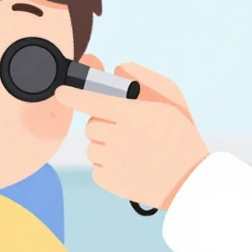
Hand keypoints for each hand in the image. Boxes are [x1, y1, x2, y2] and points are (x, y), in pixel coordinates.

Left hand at [55, 60, 209, 209]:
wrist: (191, 180)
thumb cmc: (180, 135)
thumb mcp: (171, 99)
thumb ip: (144, 79)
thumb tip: (116, 69)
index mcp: (132, 115)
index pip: (91, 101)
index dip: (73, 95)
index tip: (61, 92)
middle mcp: (119, 138)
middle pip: (91, 126)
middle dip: (103, 125)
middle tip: (126, 130)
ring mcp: (113, 162)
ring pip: (92, 148)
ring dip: (105, 147)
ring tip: (131, 151)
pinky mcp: (111, 182)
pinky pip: (96, 170)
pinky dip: (108, 168)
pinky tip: (129, 167)